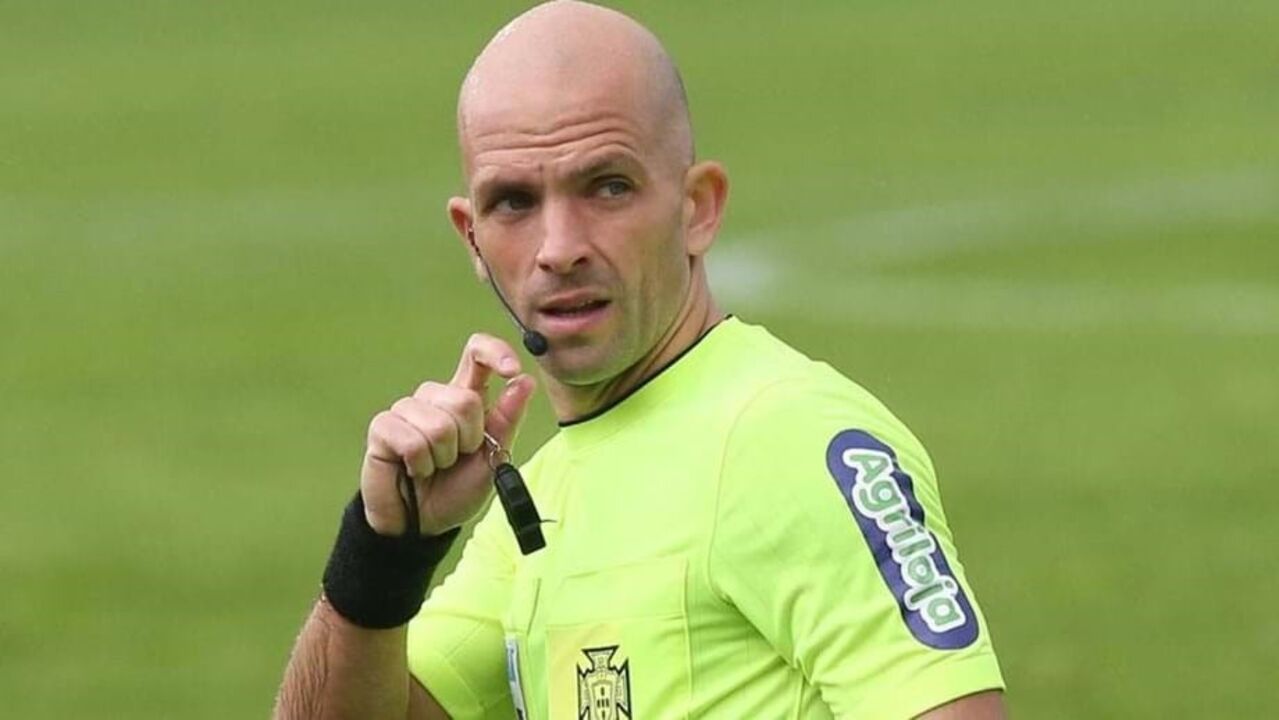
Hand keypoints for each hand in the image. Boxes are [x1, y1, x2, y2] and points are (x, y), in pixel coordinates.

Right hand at [360, 334, 535, 536]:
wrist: (424, 523)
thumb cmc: (456, 489)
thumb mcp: (493, 457)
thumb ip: (508, 420)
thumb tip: (525, 381)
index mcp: (465, 398)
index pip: (476, 354)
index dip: (495, 352)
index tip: (511, 370)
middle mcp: (435, 398)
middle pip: (464, 400)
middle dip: (469, 440)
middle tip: (457, 459)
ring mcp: (407, 410)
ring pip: (439, 424)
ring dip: (443, 457)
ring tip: (434, 467)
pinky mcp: (383, 427)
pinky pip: (412, 440)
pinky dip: (420, 464)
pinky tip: (413, 470)